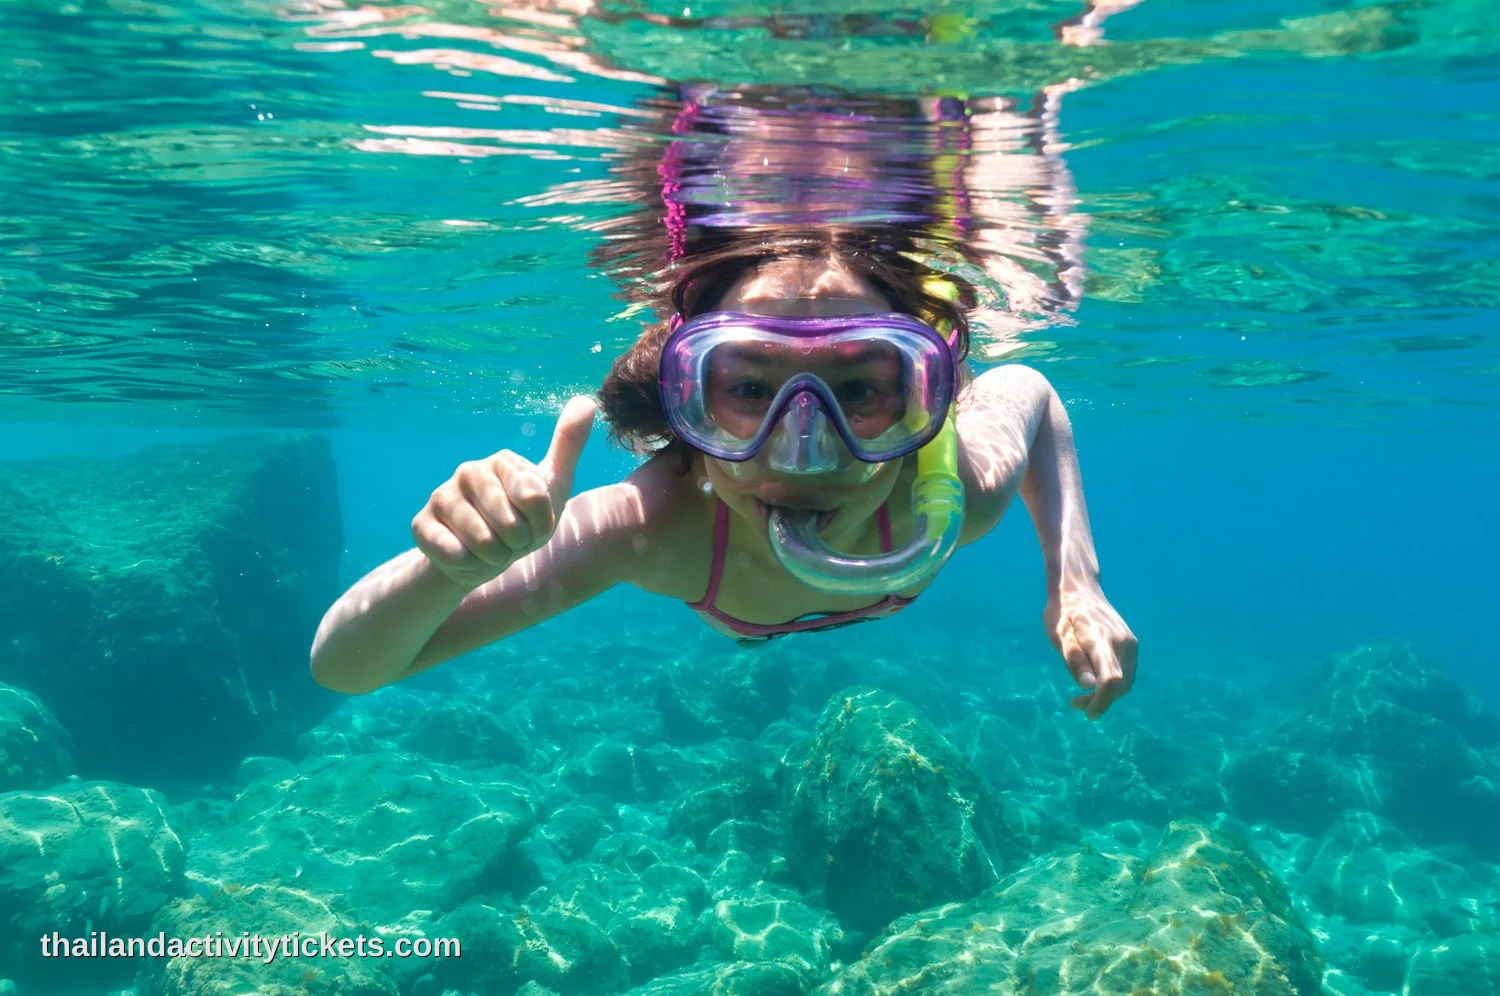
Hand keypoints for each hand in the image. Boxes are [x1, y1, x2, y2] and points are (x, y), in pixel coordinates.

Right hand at [412, 396, 595, 588]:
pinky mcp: (421, 524)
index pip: (536, 499)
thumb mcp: (553, 485)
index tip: (534, 523)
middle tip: (511, 539)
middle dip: (518, 543)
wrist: (483, 557)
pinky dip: (469, 565)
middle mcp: (469, 471)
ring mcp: (442, 495)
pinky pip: (456, 554)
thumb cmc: (522, 520)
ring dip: (495, 556)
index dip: (541, 525)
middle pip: (510, 524)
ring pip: (483, 542)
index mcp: (502, 461)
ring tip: (491, 547)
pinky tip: (465, 555)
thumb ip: (568, 445)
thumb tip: (587, 400)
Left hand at [1044, 584, 1136, 719]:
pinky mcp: (1131, 642)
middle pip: (1121, 684)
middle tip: (1076, 704)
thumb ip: (1074, 660)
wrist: (1078, 588)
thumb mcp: (1058, 636)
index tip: (1088, 714)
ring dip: (1108, 695)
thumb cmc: (1062, 612)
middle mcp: (1122, 642)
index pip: (1111, 679)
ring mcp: (1129, 642)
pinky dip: (1113, 683)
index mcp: (1101, 640)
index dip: (1102, 701)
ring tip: (1082, 697)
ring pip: (1126, 680)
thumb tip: (1089, 686)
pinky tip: (1094, 682)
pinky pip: (1126, 671)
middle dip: (1101, 701)